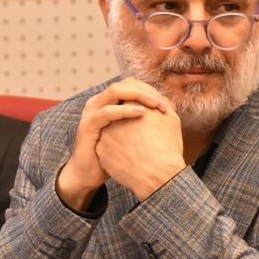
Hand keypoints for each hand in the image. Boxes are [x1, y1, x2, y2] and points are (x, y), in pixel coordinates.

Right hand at [57, 78, 174, 210]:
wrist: (90, 174)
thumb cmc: (113, 155)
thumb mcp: (133, 134)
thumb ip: (147, 120)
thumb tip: (171, 110)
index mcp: (110, 102)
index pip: (132, 85)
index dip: (151, 91)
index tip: (168, 106)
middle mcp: (99, 102)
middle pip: (125, 83)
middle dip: (146, 91)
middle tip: (163, 104)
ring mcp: (92, 111)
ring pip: (115, 91)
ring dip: (138, 95)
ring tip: (155, 105)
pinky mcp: (88, 125)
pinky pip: (106, 111)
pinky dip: (124, 110)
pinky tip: (140, 113)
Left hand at [96, 96, 184, 200]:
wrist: (158, 177)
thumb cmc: (168, 149)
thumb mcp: (172, 121)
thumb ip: (162, 104)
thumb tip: (156, 99)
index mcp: (132, 105)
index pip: (131, 100)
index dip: (141, 108)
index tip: (148, 118)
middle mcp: (115, 116)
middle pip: (119, 113)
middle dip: (128, 119)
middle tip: (140, 130)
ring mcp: (105, 133)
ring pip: (111, 129)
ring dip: (122, 133)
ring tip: (137, 145)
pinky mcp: (101, 149)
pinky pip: (108, 145)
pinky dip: (117, 148)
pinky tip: (129, 155)